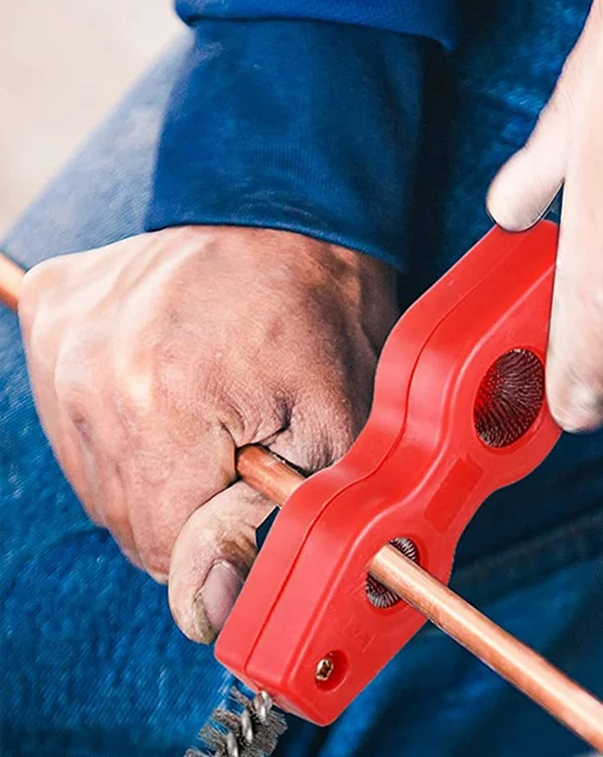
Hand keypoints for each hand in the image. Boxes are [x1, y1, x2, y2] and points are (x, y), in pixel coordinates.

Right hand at [18, 226, 396, 641]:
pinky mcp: (52, 320)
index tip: (254, 507)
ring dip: (161, 466)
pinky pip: (81, 417)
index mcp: (158, 405)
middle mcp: (86, 375)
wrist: (287, 212)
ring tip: (210, 408)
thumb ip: (276, 521)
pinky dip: (128, 422)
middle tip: (243, 445)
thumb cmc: (322, 308)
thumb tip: (210, 603)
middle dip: (194, 504)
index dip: (223, 542)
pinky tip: (172, 382)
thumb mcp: (336, 422)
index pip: (166, 548)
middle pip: (130, 517)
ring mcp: (61, 344)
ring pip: (102, 476)